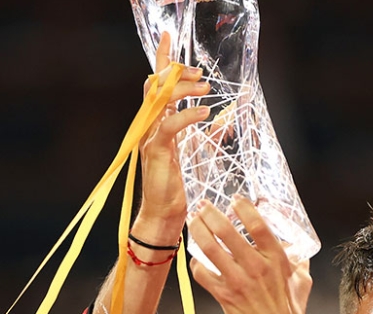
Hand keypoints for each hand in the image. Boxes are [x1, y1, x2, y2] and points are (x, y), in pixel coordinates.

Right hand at [134, 32, 210, 236]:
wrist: (162, 215)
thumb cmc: (175, 188)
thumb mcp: (194, 155)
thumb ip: (204, 134)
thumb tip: (222, 119)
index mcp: (157, 124)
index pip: (157, 85)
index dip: (162, 60)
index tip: (171, 39)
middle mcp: (150, 127)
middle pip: (155, 86)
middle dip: (176, 72)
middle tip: (201, 73)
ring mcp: (150, 138)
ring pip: (159, 100)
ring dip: (182, 88)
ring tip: (205, 88)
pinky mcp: (157, 151)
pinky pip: (169, 125)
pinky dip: (187, 115)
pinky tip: (204, 113)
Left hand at [188, 198, 330, 313]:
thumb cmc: (291, 311)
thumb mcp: (301, 280)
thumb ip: (297, 262)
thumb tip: (297, 250)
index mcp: (276, 259)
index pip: (258, 224)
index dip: (243, 208)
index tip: (234, 200)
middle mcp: (257, 267)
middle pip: (227, 231)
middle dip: (210, 214)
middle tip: (203, 207)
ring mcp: (240, 282)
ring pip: (210, 249)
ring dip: (198, 232)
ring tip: (192, 223)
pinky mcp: (226, 297)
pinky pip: (203, 275)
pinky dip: (196, 264)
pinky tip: (196, 260)